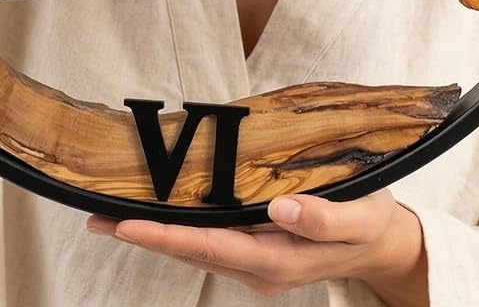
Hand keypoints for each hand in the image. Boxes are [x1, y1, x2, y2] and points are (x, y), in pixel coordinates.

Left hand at [85, 191, 428, 301]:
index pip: (210, 247)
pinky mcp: (256, 247)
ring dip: (155, 232)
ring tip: (111, 215)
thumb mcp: (360, 217)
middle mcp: (259, 266)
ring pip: (195, 246)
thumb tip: (281, 211)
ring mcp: (255, 260)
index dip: (166, 237)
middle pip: (191, 250)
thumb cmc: (371, 222)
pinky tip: (161, 212)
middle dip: (144, 235)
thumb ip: (325, 219)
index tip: (126, 225)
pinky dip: (179, 227)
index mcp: (278, 261)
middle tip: (96, 217)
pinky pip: (209, 238)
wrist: (382, 242)